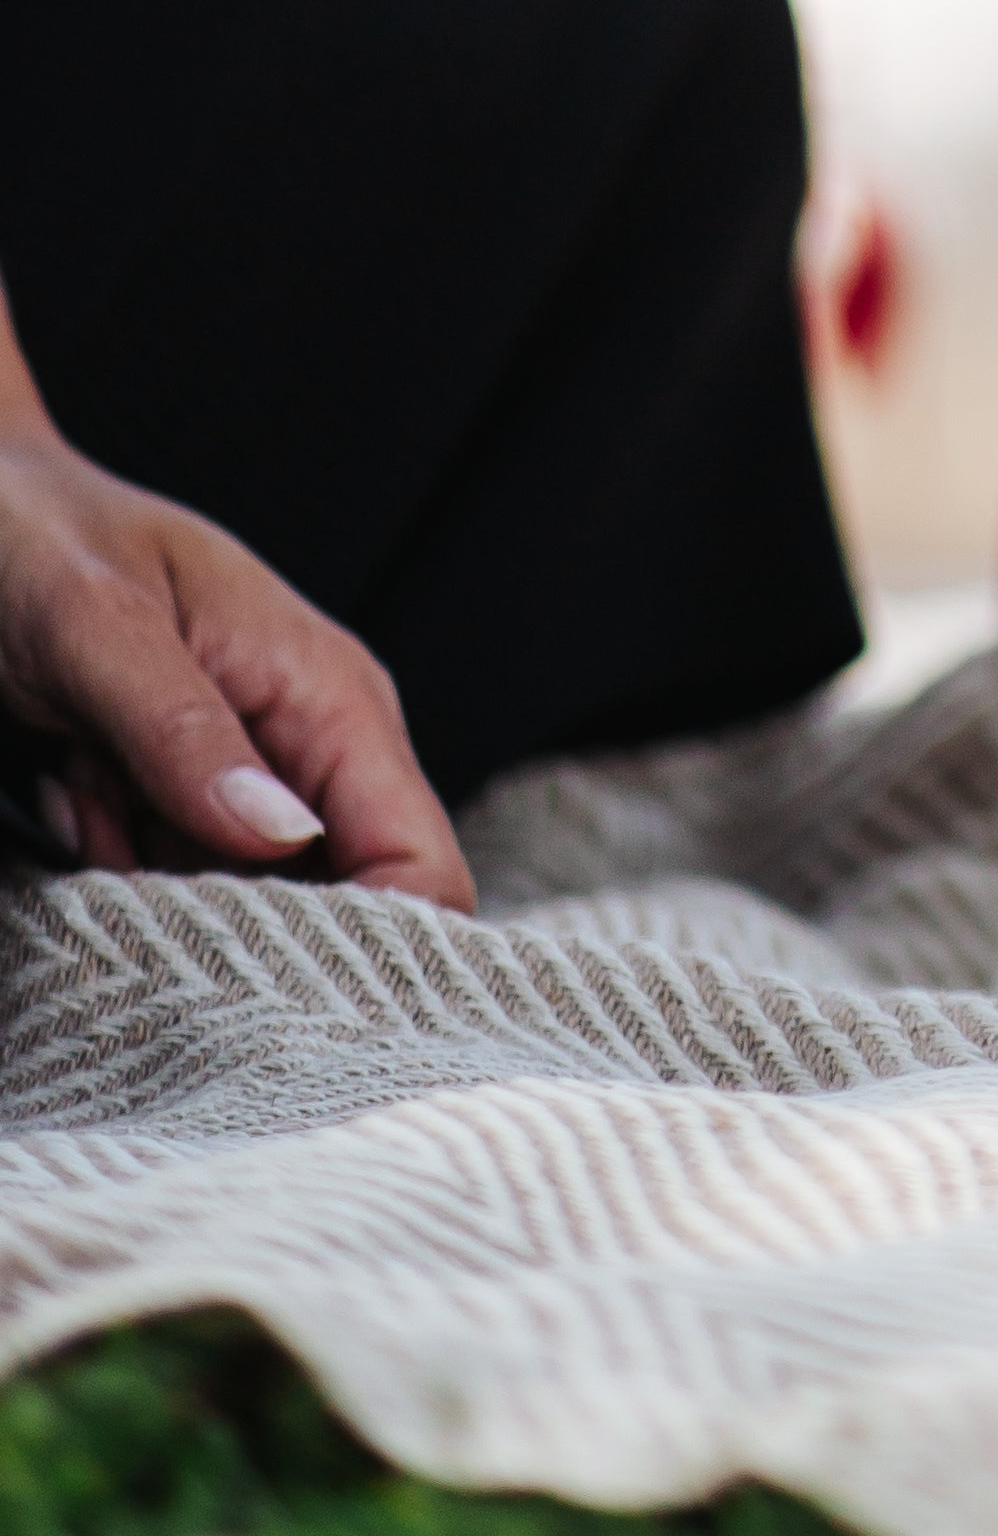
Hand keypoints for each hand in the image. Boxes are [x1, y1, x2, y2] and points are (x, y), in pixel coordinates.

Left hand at [0, 423, 471, 904]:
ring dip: (153, 892)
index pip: (419, 859)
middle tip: (122, 843)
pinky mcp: (196, 803)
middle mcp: (317, 746)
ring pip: (246, 915)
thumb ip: (184, 732)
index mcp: (332, 693)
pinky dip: (117, 873)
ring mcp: (258, 779)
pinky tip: (77, 793)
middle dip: (227, 926)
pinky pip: (179, 891)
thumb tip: (280, 837)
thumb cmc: (40, 541)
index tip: (262, 994)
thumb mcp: (98, 626)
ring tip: (87, 786)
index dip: (372, 950)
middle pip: (341, 911)